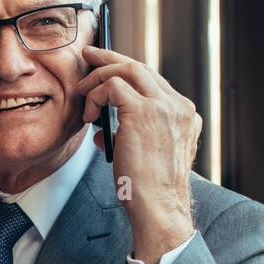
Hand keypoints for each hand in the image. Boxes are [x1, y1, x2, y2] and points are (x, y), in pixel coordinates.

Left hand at [76, 44, 201, 263]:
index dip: (126, 73)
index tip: (106, 69)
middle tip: (88, 55)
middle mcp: (178, 106)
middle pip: (141, 67)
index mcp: (183, 115)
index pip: (152, 82)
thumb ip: (129, 135)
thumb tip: (103, 130)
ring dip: (98, 76)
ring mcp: (164, 106)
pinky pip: (112, 86)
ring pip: (127, 69)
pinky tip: (87, 113)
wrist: (159, 208)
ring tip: (80, 89)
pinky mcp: (144, 112)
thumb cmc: (149, 191)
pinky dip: (95, 94)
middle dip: (110, 58)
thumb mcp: (143, 156)